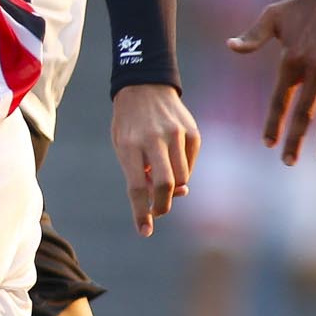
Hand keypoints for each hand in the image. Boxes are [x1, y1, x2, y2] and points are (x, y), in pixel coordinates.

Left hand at [111, 83, 201, 237]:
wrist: (144, 85)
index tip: (144, 231)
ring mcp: (176, 134)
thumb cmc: (129, 123)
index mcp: (130, 145)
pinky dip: (183, 171)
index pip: (138, 187)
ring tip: (163, 180)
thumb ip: (141, 172)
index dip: (141, 213)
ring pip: (182, 178)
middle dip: (163, 205)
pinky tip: (172, 161)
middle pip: (165, 185)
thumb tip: (174, 195)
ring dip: (174, 189)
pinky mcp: (192, 131)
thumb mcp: (123, 145)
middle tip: (158, 211)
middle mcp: (154, 139)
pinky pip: (190, 163)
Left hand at [229, 0, 315, 163]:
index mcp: (291, 59)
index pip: (279, 101)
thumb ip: (252, 37)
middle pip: (303, 113)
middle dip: (295, 140)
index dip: (273, 124)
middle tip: (288, 162)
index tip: (268, 144)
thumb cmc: (300, 5)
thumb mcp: (271, 17)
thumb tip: (229, 47)